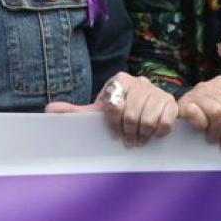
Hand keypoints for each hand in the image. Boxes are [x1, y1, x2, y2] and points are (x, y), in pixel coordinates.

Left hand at [45, 73, 176, 146]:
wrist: (149, 106)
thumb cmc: (120, 110)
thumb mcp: (99, 110)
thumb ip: (76, 111)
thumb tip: (48, 110)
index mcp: (119, 80)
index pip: (112, 105)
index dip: (113, 123)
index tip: (114, 132)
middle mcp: (139, 81)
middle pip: (130, 115)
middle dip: (128, 132)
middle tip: (128, 140)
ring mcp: (157, 91)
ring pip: (147, 120)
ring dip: (142, 135)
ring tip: (139, 138)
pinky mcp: (171, 103)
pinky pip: (164, 123)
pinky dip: (158, 133)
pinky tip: (154, 133)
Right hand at [177, 76, 220, 151]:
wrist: (180, 114)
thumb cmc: (208, 114)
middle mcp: (211, 85)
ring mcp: (197, 93)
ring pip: (217, 113)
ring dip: (217, 132)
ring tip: (213, 139)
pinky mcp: (184, 103)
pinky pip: (198, 115)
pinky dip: (201, 126)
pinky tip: (201, 130)